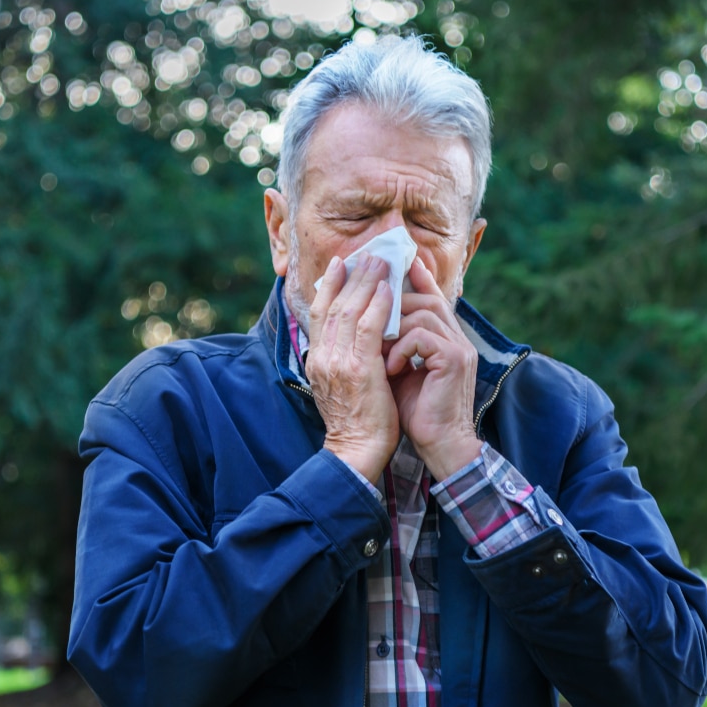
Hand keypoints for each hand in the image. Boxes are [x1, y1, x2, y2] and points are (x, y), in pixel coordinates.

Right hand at [306, 252, 400, 481]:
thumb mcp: (343, 385)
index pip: (320, 314)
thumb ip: (345, 358)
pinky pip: (367, 326)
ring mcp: (337, 362)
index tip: (341, 264)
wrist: (358, 452)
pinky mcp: (357, 368)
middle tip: (366, 254)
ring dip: (366, 282)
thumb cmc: (358, 422)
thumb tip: (356, 336)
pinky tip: (388, 289)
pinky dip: (376, 304)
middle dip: (350, 276)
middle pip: (333, 305)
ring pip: (349, 310)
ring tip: (380, 262)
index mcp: (317, 360)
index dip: (330, 286)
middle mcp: (322, 357)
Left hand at [384, 258, 482, 479]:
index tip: (394, 260)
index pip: (430, 296)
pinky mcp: (455, 359)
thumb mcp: (398, 371)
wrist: (438, 446)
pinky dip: (400, 348)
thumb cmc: (415, 413)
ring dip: (392, 330)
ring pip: (421, 312)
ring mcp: (459, 346)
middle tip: (368, 309)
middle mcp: (456, 337)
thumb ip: (391, 344)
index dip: (415, 277)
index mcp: (445, 338)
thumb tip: (365, 321)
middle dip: (394, 299)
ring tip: (378, 354)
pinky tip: (390, 368)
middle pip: (425, 297)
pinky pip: (421, 335)